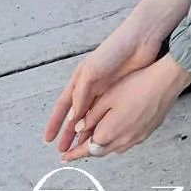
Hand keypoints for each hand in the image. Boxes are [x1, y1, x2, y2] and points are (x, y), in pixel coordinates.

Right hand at [43, 0, 190, 152]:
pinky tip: (102, 135)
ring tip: (82, 148)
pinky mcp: (121, 92)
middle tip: (64, 149)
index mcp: (81, 79)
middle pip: (77, 114)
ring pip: (92, 116)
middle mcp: (91, 86)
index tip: (49, 138)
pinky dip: (102, 125)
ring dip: (86, 131)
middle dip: (69, 132)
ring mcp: (106, 90)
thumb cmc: (113, 51)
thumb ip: (81, 95)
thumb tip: (74, 118)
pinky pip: (108, 113)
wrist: (141, 40)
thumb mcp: (91, 73)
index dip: (55, 122)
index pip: (63, 105)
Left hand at [57, 58, 190, 162]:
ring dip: (102, 146)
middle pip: (99, 151)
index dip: (74, 153)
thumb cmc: (138, 85)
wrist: (166, 82)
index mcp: (109, 132)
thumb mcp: (107, 97)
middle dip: (87, 151)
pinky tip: (117, 129)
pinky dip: (117, 140)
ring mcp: (136, 138)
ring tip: (96, 138)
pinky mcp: (147, 133)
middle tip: (77, 150)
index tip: (65, 157)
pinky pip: (127, 141)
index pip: (86, 149)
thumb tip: (80, 128)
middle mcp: (122, 140)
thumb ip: (91, 116)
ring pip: (113, 148)